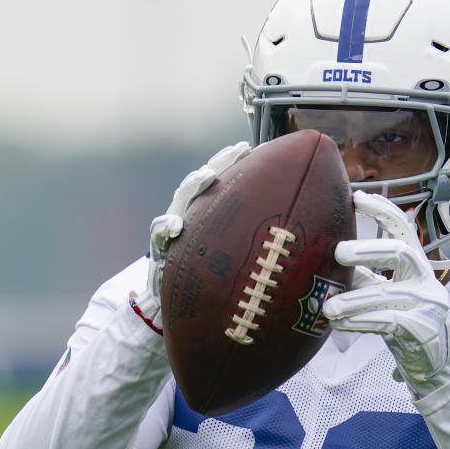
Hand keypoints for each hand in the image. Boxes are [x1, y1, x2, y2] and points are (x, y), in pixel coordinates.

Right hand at [135, 142, 250, 327]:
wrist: (170, 299)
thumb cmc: (206, 276)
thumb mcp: (228, 258)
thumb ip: (247, 243)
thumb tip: (290, 233)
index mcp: (208, 211)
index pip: (222, 180)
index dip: (235, 162)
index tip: (253, 149)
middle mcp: (190, 212)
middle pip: (203, 180)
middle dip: (220, 163)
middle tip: (237, 152)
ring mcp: (173, 226)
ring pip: (182, 197)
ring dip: (193, 185)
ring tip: (207, 176)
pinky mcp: (159, 245)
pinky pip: (160, 232)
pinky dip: (167, 227)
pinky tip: (176, 227)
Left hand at [323, 192, 449, 396]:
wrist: (433, 365)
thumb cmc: (403, 323)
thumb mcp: (383, 295)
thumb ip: (361, 277)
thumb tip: (323, 259)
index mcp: (416, 265)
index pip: (403, 229)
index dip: (382, 210)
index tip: (357, 196)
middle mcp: (426, 279)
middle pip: (401, 252)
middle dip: (368, 249)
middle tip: (338, 252)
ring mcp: (428, 304)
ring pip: (387, 293)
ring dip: (353, 300)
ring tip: (327, 307)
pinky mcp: (422, 329)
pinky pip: (387, 321)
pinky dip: (359, 322)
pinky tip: (340, 324)